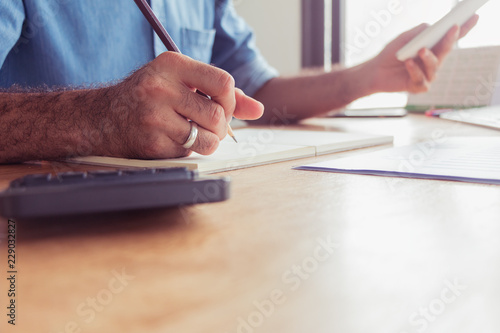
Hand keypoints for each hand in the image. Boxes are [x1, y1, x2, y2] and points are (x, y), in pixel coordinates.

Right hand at [101, 52, 263, 158]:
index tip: (223, 107)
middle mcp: (161, 88)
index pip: (223, 82)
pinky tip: (172, 139)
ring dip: (208, 141)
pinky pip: (189, 153)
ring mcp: (154, 117)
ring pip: (208, 139)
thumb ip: (219, 92)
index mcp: (171, 65)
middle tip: (209, 125)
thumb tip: (258, 110)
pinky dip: (188, 150)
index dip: (231, 100)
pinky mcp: (151, 143)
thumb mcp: (179, 81)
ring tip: (194, 134)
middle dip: (220, 126)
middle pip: (218, 115)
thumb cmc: (147, 96)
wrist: (101, 118)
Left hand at [366, 15, 478, 93]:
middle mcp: (434, 61)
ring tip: (420, 51)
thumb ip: (420, 32)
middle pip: (446, 50)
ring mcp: (428, 75)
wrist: (376, 71)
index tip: (474, 17)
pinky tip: (407, 63)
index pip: (451, 38)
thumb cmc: (392, 53)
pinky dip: (414, 70)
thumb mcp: (405, 39)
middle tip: (453, 28)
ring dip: (428, 57)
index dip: (464, 28)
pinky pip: (421, 79)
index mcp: (433, 48)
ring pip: (434, 65)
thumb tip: (434, 26)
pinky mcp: (419, 87)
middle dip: (451, 39)